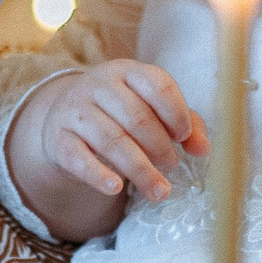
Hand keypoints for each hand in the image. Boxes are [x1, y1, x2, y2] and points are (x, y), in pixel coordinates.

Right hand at [11, 60, 208, 241]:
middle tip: (172, 166)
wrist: (64, 118)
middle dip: (161, 148)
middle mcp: (98, 85)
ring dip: (141, 170)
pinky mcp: (57, 138)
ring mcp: (75, 110)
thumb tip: (204, 149)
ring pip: (112, 141)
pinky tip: (116, 189)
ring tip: (160, 191)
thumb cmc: (120, 112)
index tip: (184, 138)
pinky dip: (98, 175)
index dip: (177, 113)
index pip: (158, 85)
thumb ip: (184, 125)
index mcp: (127, 71)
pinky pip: (78, 158)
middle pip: (137, 118)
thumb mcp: (152, 108)